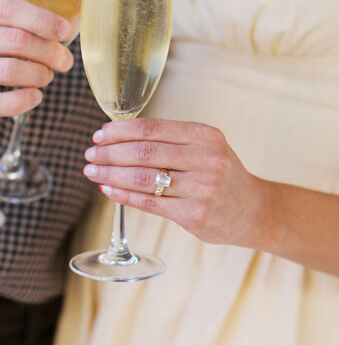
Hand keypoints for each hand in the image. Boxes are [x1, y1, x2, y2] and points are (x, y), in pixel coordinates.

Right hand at [0, 0, 73, 124]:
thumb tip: (60, 15)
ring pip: (9, 71)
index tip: (64, 30)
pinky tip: (33, 96)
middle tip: (63, 60)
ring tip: (46, 76)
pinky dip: (23, 101)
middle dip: (48, 51)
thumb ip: (4, 11)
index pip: (7, 8)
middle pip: (14, 40)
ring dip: (39, 75)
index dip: (42, 20)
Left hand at [82, 117, 267, 246]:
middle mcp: (206, 159)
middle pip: (143, 152)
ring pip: (142, 178)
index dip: (120, 131)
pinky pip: (149, 202)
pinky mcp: (193, 214)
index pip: (152, 129)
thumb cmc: (222, 176)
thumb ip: (171, 142)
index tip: (99, 134)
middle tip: (90, 154)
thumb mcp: (206, 148)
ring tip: (91, 171)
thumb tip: (119, 139)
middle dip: (109, 153)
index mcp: (206, 136)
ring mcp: (201, 188)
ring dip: (110, 174)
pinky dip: (122, 195)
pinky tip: (107, 190)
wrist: (254, 211)